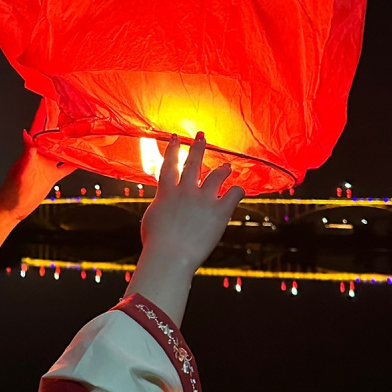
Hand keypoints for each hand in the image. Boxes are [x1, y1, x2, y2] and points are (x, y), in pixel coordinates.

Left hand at [0, 113, 73, 259]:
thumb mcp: (20, 172)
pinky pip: (66, 166)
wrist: (12, 209)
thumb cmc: (12, 192)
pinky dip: (76, 161)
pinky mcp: (52, 176)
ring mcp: (47, 164)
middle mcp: (40, 155)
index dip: (43, 115)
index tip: (50, 101)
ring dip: (72, 142)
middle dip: (62, 124)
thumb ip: (26, 155)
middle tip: (75, 113)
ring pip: (62, 149)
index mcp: (32, 151)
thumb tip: (26, 134)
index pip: (38, 128)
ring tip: (85, 132)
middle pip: (53, 136)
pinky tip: (86, 157)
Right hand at [140, 133, 243, 274]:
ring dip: (222, 169)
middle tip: (201, 136)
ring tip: (227, 166)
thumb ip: (160, 205)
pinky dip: (238, 191)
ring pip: (216, 175)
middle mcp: (186, 190)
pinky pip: (234, 195)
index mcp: (166, 192)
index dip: (173, 149)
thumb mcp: (151, 219)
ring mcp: (203, 199)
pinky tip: (240, 190)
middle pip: (193, 163)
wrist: (170, 255)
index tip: (175, 137)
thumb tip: (163, 203)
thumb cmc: (156, 242)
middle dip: (198, 147)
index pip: (170, 164)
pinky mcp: (219, 211)